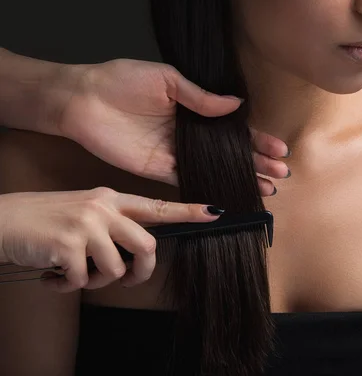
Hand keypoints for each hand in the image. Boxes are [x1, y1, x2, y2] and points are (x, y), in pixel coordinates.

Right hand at [0, 187, 223, 292]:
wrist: (0, 220)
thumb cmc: (44, 221)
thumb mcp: (83, 211)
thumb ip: (112, 224)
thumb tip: (139, 251)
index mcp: (109, 199)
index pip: (157, 206)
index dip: (188, 212)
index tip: (215, 213)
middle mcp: (102, 208)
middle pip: (147, 246)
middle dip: (140, 273)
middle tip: (124, 282)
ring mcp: (86, 224)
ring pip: (116, 268)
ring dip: (97, 282)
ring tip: (75, 276)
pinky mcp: (68, 244)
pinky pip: (84, 280)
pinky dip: (68, 287)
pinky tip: (53, 277)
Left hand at [57, 59, 289, 193]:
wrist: (84, 99)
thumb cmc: (123, 80)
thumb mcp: (167, 80)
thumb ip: (201, 98)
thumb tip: (237, 105)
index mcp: (194, 110)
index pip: (233, 128)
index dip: (257, 138)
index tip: (279, 148)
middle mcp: (190, 135)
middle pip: (231, 152)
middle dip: (258, 163)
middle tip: (281, 174)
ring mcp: (177, 154)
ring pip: (216, 169)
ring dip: (242, 179)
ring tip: (267, 189)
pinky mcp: (159, 170)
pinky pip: (190, 181)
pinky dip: (210, 188)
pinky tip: (231, 195)